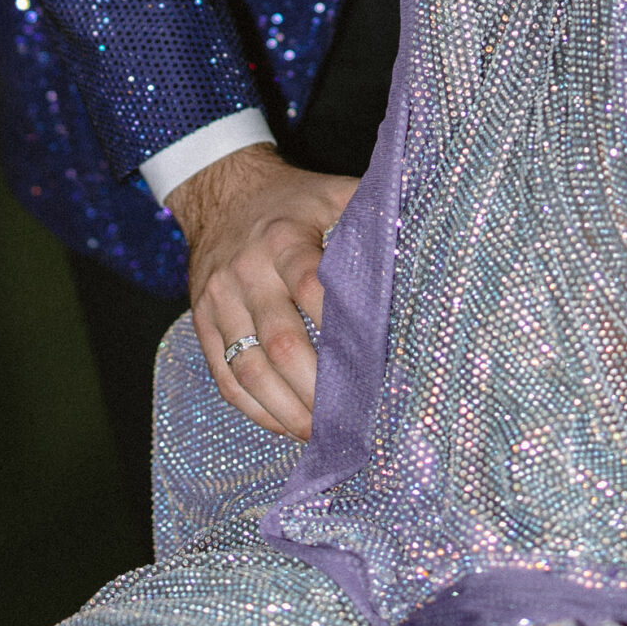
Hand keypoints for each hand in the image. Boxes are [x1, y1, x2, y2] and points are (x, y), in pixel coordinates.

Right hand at [168, 143, 356, 436]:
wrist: (221, 191)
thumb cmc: (292, 200)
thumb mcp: (331, 192)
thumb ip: (370, 215)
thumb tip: (423, 239)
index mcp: (284, 240)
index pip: (313, 289)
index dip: (342, 329)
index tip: (374, 363)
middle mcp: (248, 272)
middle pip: (282, 342)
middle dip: (316, 387)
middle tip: (349, 417)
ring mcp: (220, 301)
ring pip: (250, 369)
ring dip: (285, 409)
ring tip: (317, 434)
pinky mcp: (203, 323)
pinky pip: (225, 376)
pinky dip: (254, 408)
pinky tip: (282, 424)